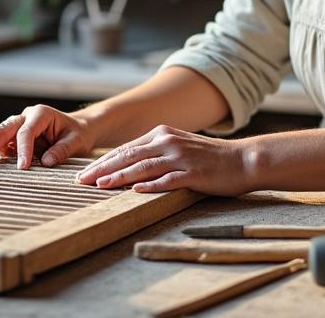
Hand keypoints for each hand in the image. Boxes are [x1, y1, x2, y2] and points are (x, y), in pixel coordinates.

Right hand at [0, 104, 94, 169]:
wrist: (77, 129)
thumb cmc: (78, 134)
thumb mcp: (77, 142)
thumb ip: (62, 150)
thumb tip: (46, 162)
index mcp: (41, 114)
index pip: (26, 132)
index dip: (22, 149)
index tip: (22, 168)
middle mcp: (26, 117)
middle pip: (4, 129)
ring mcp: (18, 125)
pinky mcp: (14, 136)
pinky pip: (0, 143)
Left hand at [76, 125, 254, 195]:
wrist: (243, 160)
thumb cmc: (209, 158)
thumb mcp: (179, 148)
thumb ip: (155, 153)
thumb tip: (128, 168)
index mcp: (162, 134)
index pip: (125, 149)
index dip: (103, 162)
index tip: (84, 174)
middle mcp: (168, 142)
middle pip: (128, 156)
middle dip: (102, 169)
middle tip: (81, 181)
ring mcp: (181, 157)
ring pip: (143, 167)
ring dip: (119, 177)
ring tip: (100, 186)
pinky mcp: (193, 173)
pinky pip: (168, 180)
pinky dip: (150, 186)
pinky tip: (135, 191)